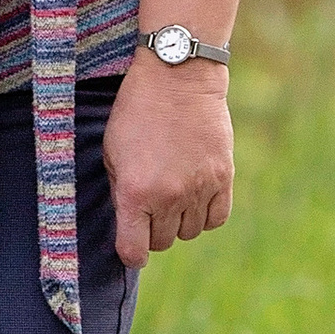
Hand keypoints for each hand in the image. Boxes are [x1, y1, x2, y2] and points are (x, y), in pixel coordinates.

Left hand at [104, 52, 235, 264]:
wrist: (178, 79)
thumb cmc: (136, 111)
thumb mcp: (111, 151)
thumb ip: (119, 190)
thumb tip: (128, 220)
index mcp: (135, 192)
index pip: (135, 250)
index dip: (131, 254)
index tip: (131, 247)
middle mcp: (168, 197)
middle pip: (162, 241)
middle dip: (151, 230)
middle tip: (148, 206)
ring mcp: (199, 189)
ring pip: (190, 232)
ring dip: (178, 221)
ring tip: (171, 196)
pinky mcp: (223, 178)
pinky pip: (216, 218)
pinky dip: (205, 215)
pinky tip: (195, 197)